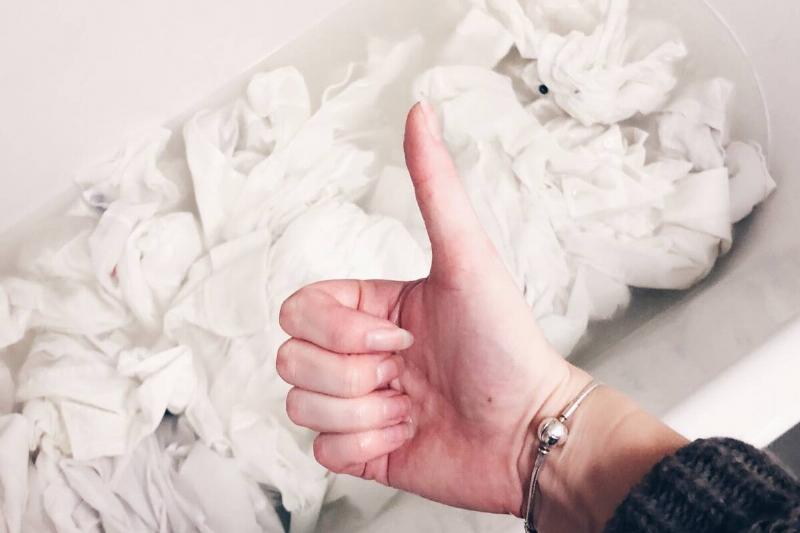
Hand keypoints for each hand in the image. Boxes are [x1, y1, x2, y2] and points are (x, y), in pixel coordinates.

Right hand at [276, 101, 589, 514]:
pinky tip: (407, 434)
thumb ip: (435, 188)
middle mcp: (358, 354)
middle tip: (405, 373)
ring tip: (413, 406)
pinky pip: (319, 450)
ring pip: (298, 406)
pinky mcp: (361, 450)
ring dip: (362, 412)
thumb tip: (419, 110)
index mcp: (369, 309)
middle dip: (350, 374)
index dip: (338, 330)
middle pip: (289, 358)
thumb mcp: (468, 259)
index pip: (296, 310)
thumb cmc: (506, 343)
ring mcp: (356, 404)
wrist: (532, 432)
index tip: (398, 337)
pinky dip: (364, 445)